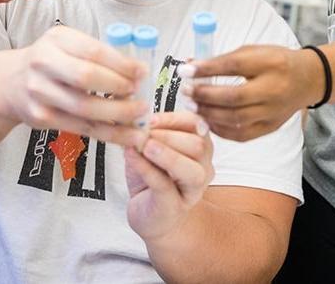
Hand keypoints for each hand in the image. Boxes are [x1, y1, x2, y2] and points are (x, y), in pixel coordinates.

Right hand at [0, 25, 147, 147]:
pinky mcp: (41, 118)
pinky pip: (81, 127)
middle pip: (86, 78)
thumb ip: (99, 54)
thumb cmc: (51, 61)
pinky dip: (109, 133)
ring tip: (140, 115)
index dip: (121, 64)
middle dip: (119, 88)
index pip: (93, 51)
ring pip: (84, 108)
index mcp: (56, 39)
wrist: (10, 83)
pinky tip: (127, 134)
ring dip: (118, 114)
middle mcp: (43, 63)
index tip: (142, 72)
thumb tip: (138, 71)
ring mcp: (40, 92)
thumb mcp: (69, 45)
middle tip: (141, 95)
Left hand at [125, 111, 213, 240]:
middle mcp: (203, 168)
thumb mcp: (150, 150)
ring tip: (145, 146)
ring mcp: (192, 191)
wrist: (152, 218)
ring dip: (167, 154)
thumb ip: (148, 133)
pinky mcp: (173, 207)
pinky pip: (164, 186)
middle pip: (198, 146)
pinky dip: (146, 169)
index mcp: (200, 147)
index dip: (175, 119)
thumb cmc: (153, 181)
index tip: (151, 118)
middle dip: (169, 135)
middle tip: (144, 132)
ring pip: (191, 170)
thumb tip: (134, 116)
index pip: (197, 125)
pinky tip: (131, 156)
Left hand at [185, 45, 320, 141]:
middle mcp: (274, 89)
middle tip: (186, 91)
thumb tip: (190, 65)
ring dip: (208, 113)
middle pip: (234, 97)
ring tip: (192, 106)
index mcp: (270, 63)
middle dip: (205, 95)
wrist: (307, 79)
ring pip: (235, 119)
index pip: (234, 66)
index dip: (207, 69)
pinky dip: (220, 129)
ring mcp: (273, 112)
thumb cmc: (275, 62)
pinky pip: (241, 134)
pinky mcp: (270, 127)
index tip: (185, 70)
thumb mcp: (253, 51)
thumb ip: (223, 59)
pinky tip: (207, 119)